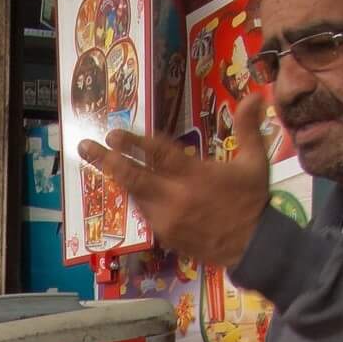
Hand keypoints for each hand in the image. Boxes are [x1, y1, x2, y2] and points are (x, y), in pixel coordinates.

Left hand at [78, 93, 271, 268]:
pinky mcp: (165, 236)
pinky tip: (128, 186)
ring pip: (135, 195)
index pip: (158, 155)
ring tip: (101, 162)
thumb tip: (257, 95)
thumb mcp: (255, 162)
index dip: (133, 143)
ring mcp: (167, 219)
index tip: (113, 133)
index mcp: (196, 177)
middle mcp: (176, 198)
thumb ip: (248, 128)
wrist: (253, 246)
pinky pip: (144, 212)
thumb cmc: (252, 201)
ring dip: (119, 178)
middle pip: (133, 177)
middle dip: (106, 160)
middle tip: (85, 146)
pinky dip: (135, 197)